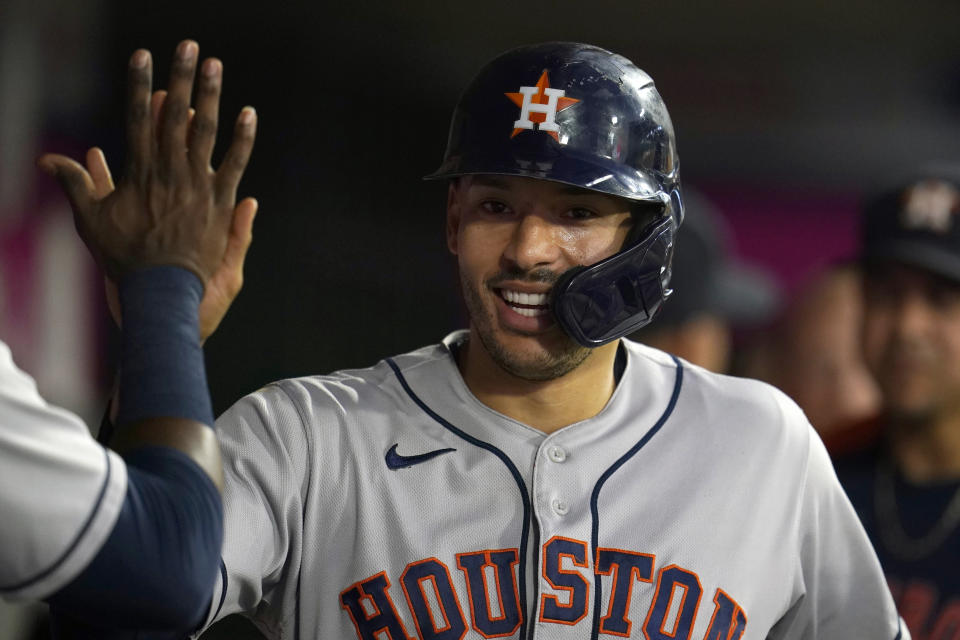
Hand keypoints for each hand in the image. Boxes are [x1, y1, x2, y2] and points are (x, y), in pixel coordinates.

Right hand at [38, 40, 256, 286]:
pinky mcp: (219, 202)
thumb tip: (46, 160)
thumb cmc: (124, 258)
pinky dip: (243, 139)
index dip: (141, 85)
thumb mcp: (90, 221)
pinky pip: (234, 164)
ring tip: (215, 66)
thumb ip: (74, 184)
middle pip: (175, 115)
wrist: (160, 291)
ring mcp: (197, 185)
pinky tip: (249, 113)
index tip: (143, 57)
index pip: (139, 117)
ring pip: (205, 132)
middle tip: (188, 47)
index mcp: (139, 172)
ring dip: (210, 96)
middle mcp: (169, 172)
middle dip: (181, 78)